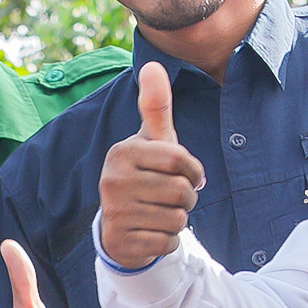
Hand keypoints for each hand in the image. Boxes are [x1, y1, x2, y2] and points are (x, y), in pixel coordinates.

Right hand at [95, 62, 209, 271]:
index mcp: (123, 152)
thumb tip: (153, 64)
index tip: (187, 176)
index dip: (194, 171)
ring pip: (178, 219)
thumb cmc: (145, 175)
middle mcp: (113, 180)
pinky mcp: (121, 241)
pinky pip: (168, 242)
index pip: (180, 160)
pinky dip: (168, 241)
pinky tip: (153, 232)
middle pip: (182, 191)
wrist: (119, 225)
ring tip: (161, 213)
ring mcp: (115, 213)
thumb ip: (156, 106)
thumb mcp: (152, 142)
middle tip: (172, 198)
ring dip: (179, 220)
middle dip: (188, 198)